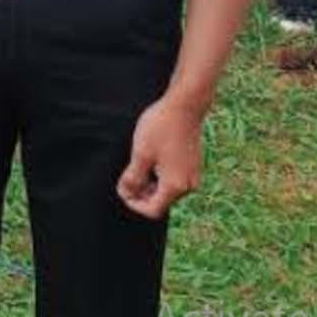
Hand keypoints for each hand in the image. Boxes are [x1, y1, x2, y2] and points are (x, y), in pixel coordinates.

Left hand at [117, 95, 203, 218]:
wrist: (185, 106)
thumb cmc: (160, 128)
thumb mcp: (141, 154)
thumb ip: (133, 178)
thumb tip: (127, 193)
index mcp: (176, 186)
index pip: (152, 210)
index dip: (134, 203)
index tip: (122, 188)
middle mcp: (189, 185)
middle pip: (161, 201)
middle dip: (141, 193)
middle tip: (126, 177)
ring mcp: (194, 175)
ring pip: (168, 190)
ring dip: (150, 184)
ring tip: (137, 166)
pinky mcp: (194, 165)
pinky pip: (175, 179)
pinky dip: (160, 176)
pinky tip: (150, 160)